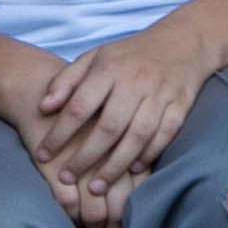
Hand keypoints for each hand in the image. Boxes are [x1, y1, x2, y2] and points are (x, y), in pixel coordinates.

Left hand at [29, 26, 220, 202]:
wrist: (184, 41)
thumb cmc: (130, 54)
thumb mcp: (94, 57)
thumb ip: (66, 81)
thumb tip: (43, 108)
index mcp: (109, 70)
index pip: (79, 107)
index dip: (59, 134)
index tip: (42, 155)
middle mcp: (136, 82)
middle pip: (109, 127)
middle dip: (86, 156)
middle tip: (67, 178)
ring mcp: (161, 94)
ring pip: (137, 136)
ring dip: (116, 164)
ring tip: (97, 186)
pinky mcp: (182, 104)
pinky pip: (166, 134)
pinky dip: (150, 153)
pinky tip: (133, 170)